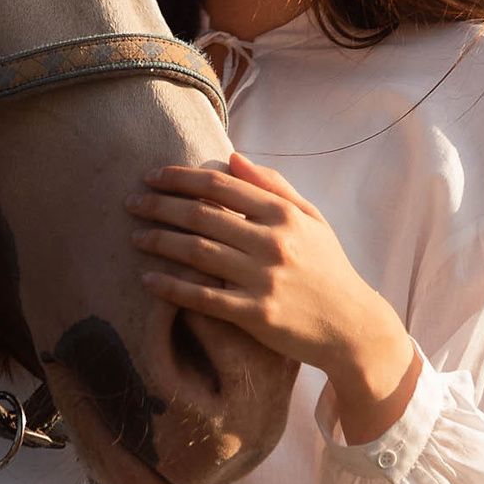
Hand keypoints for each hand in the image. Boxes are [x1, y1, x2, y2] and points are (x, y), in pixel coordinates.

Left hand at [127, 152, 419, 442]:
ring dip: (158, 242)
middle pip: (201, 216)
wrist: (352, 326)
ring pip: (196, 253)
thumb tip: (232, 157)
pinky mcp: (256, 315)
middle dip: (160, 206)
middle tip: (131, 203)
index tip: (152, 175)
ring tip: (134, 237)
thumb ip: (273, 186)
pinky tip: (148, 279)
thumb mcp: (310, 220)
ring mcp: (264, 279)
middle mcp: (273, 243)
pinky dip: (171, 287)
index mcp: (283, 215)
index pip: (219, 186)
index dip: (179, 177)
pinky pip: (203, 297)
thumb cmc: (327, 268)